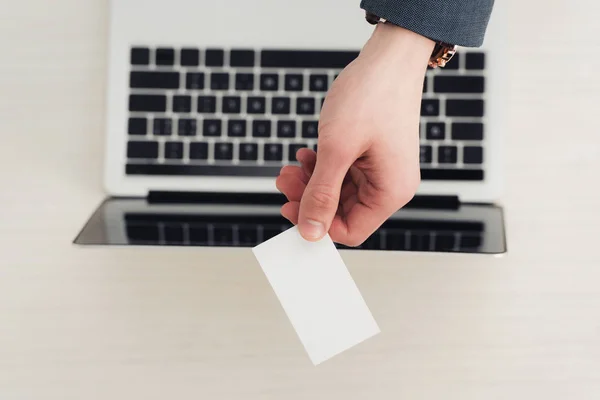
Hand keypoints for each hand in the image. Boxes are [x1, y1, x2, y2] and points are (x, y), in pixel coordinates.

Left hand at [276, 24, 434, 245]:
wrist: (389, 58)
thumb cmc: (372, 96)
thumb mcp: (337, 149)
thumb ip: (321, 194)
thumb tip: (309, 231)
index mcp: (390, 192)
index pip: (351, 231)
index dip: (317, 224)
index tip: (290, 207)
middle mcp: (389, 185)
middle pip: (343, 212)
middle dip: (309, 198)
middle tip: (285, 181)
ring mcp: (381, 170)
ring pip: (338, 192)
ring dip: (312, 182)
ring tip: (291, 167)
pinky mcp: (372, 156)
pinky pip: (342, 173)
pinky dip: (321, 167)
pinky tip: (306, 155)